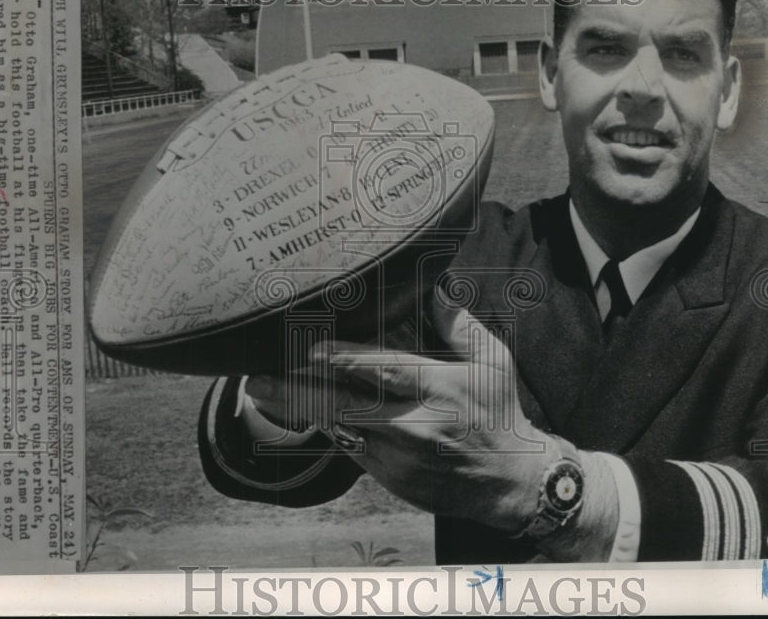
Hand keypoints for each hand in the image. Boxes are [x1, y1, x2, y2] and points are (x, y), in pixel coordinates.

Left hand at [249, 307, 558, 533]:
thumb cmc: (499, 412)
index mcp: (439, 389)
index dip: (343, 360)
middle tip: (257, 375)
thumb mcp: (492, 361)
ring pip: (337, 428)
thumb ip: (458, 323)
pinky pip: (346, 448)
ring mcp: (398, 455)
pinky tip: (294, 411)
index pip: (383, 370)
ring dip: (296, 408)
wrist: (510, 483)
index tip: (309, 348)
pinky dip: (321, 427)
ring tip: (259, 391)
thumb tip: (432, 285)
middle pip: (344, 404)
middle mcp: (413, 424)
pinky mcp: (389, 477)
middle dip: (297, 388)